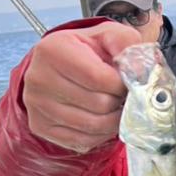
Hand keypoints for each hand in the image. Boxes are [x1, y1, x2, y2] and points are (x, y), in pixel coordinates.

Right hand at [23, 21, 140, 151]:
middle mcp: (39, 78)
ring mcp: (36, 105)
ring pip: (93, 125)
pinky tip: (102, 119)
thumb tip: (138, 70)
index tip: (126, 82)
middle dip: (118, 101)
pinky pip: (82, 140)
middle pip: (98, 104)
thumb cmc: (84, 50)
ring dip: (112, 119)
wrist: (58, 64)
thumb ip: (125, 43)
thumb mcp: (107, 34)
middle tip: (120, 94)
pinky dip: (100, 134)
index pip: (100, 78)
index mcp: (53, 50)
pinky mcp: (39, 126)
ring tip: (114, 106)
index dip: (122, 85)